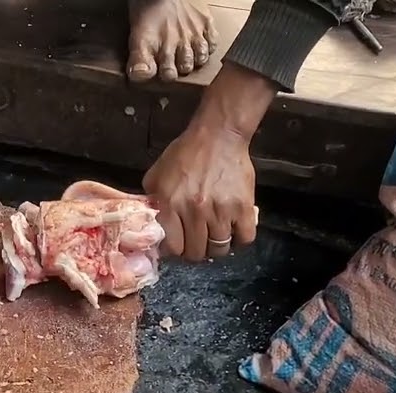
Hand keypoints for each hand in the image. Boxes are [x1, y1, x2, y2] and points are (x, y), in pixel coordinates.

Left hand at [143, 64, 276, 261]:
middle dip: (195, 250)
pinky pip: (244, 238)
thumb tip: (152, 228)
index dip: (176, 249)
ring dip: (216, 246)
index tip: (180, 242)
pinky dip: (239, 239)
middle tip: (198, 239)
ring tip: (215, 234)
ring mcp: (221, 211)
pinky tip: (233, 230)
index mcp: (170, 204)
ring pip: (219, 249)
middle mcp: (194, 211)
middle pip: (196, 253)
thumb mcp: (156, 176)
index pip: (173, 248)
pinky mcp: (243, 207)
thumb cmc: (185, 154)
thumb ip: (151, 202)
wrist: (218, 136)